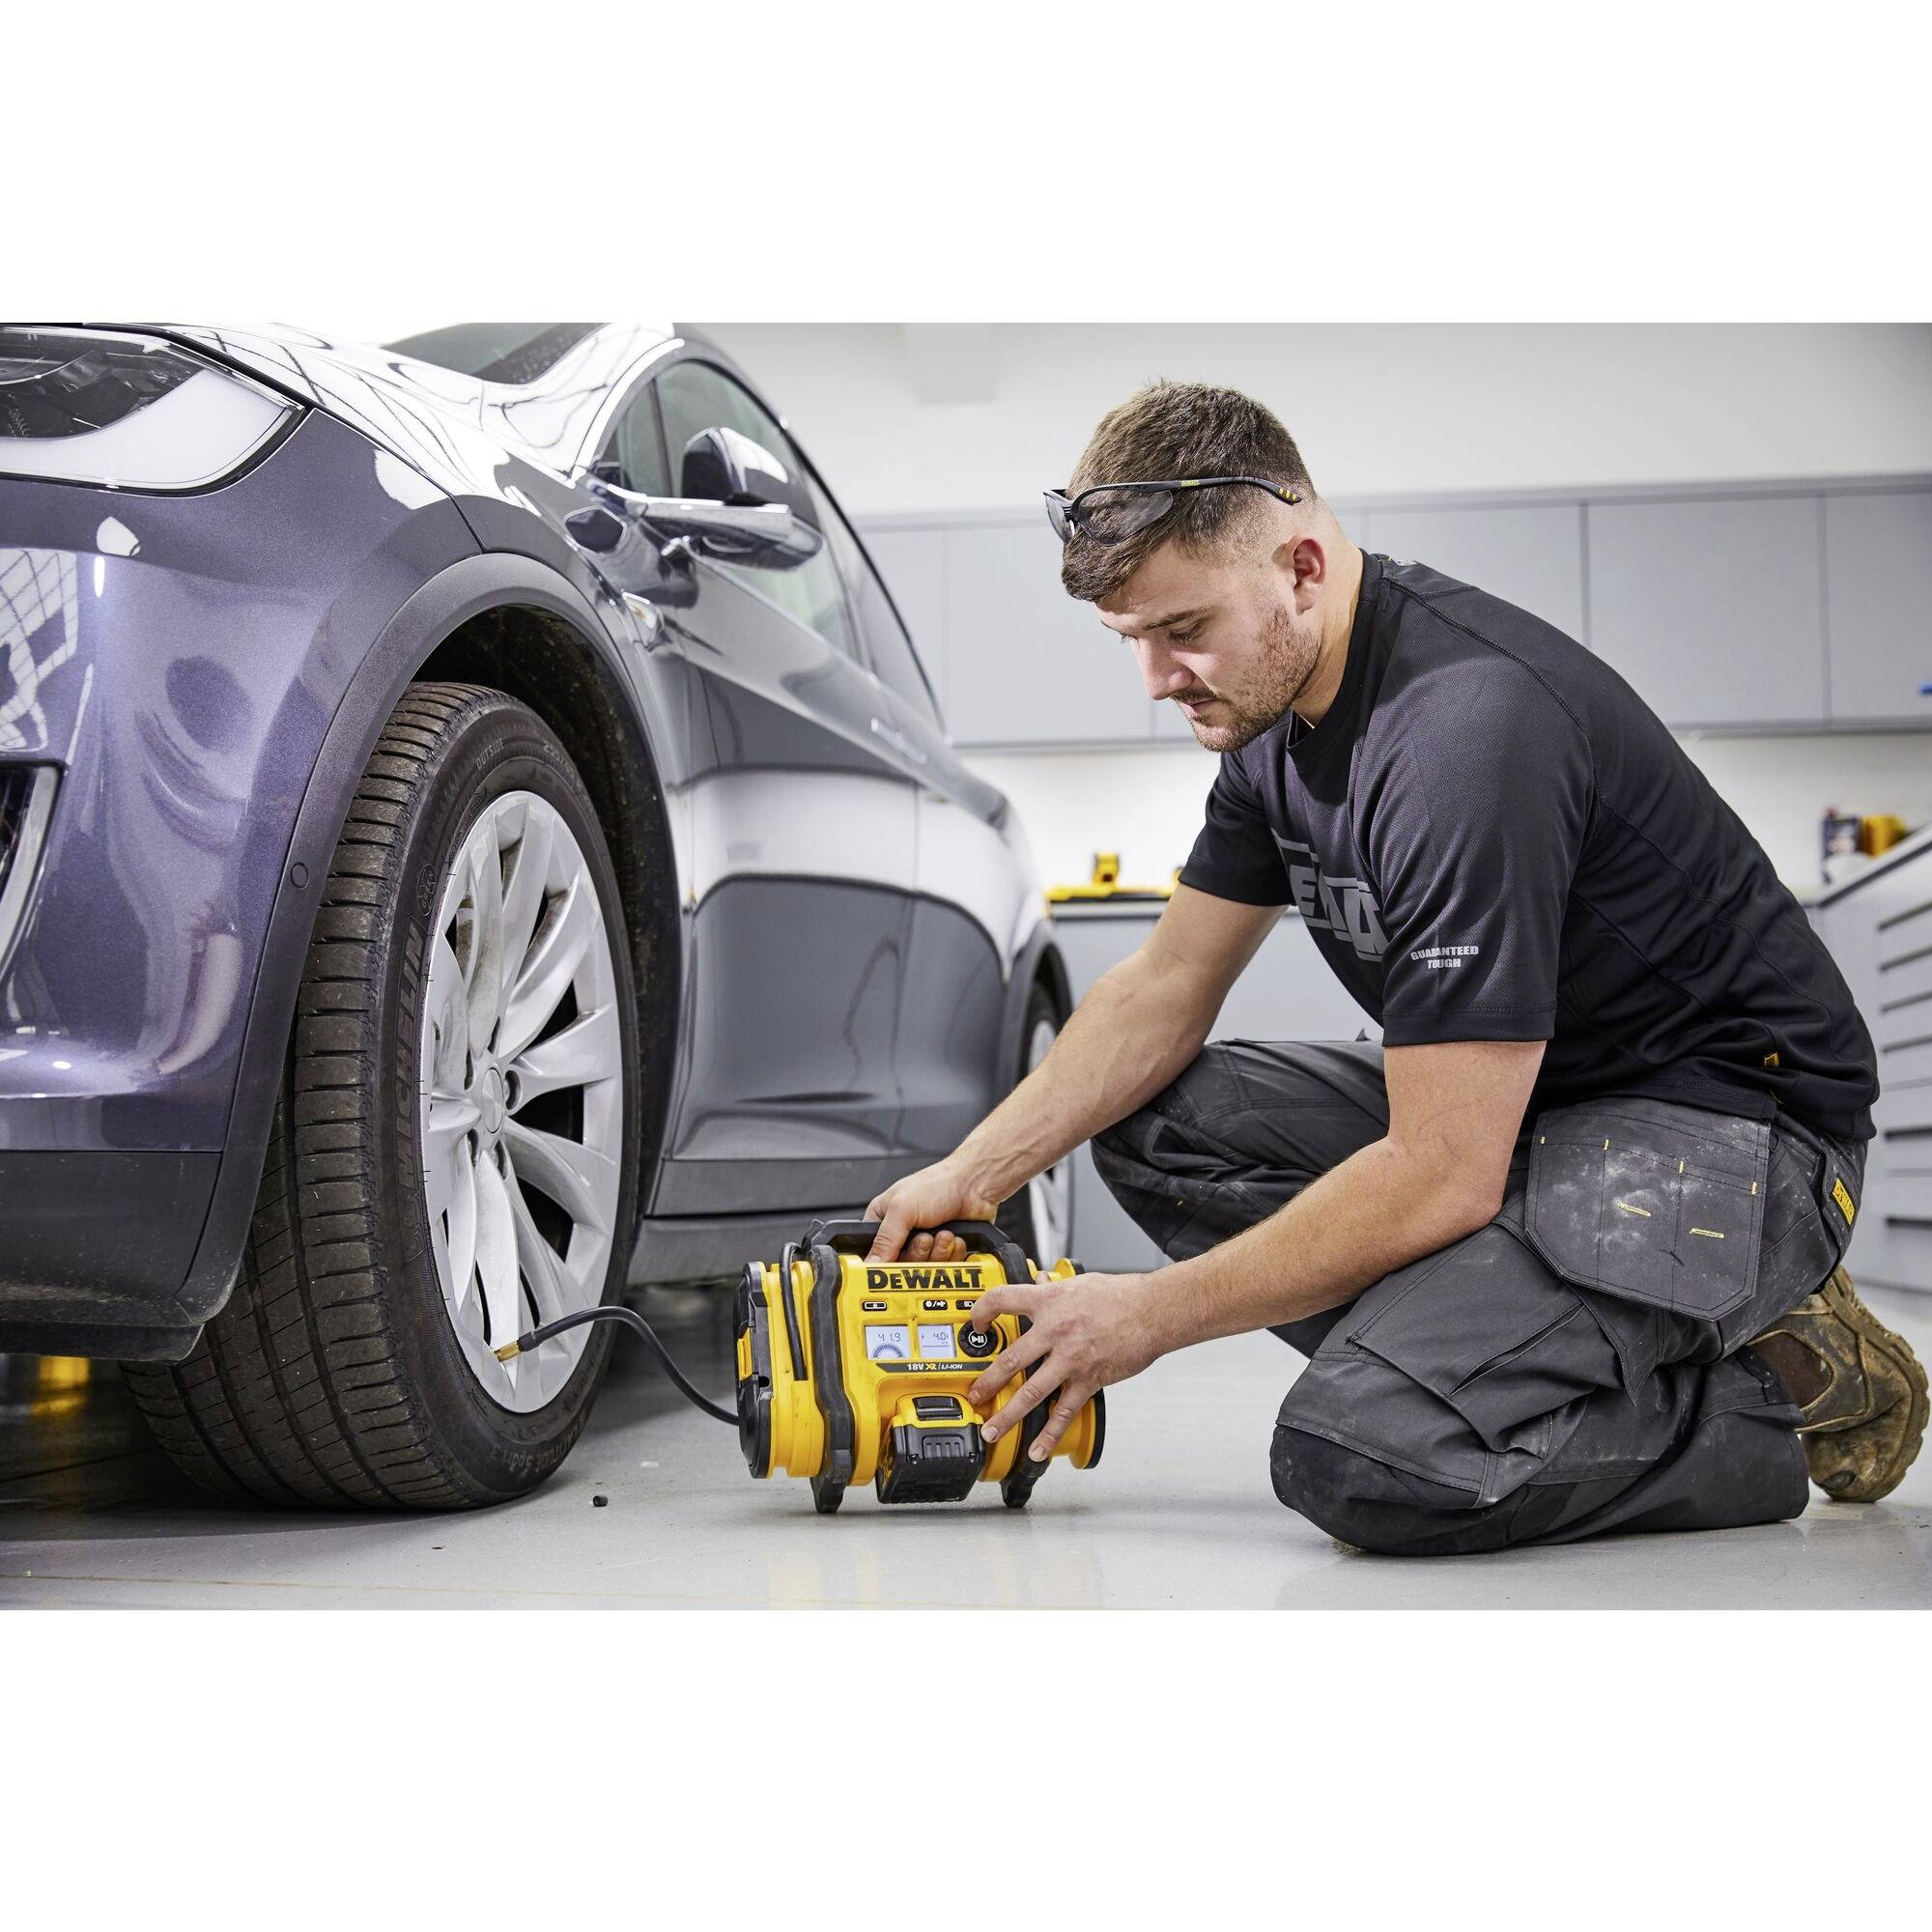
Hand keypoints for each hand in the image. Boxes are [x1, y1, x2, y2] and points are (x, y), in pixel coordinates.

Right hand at [864, 1158, 1000, 1262]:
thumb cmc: (938, 1184)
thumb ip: (884, 1239)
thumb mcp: (902, 1209)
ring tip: (943, 1234)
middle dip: (918, 1254)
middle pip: (902, 1267)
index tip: (896, 1266)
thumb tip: (869, 1264)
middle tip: (925, 1238)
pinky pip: (945, 1267)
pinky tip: (954, 1238)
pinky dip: (952, 1255)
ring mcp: (925, 1244)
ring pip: (925, 1269)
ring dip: (937, 1253)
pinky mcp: (945, 1251)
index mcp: (883, 1221)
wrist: (975, 1184)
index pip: (874, 1255)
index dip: (885, 1264)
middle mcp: (903, 1234)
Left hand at [966, 1271, 1165, 1460]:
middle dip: (987, 1381)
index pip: (1001, 1300)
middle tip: (974, 1395)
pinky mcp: (1088, 1380)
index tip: (975, 1324)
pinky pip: (1064, 1411)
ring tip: (992, 1429)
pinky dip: (1050, 1433)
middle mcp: (1054, 1331)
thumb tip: (1039, 1281)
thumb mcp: (1080, 1282)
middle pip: (1010, 1359)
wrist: (1153, 1312)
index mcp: (1048, 1302)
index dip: (981, 1311)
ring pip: (1031, 1392)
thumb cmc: (1120, 1295)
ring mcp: (1070, 1359)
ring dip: (1008, 1414)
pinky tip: (1038, 1449)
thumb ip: (1054, 1287)